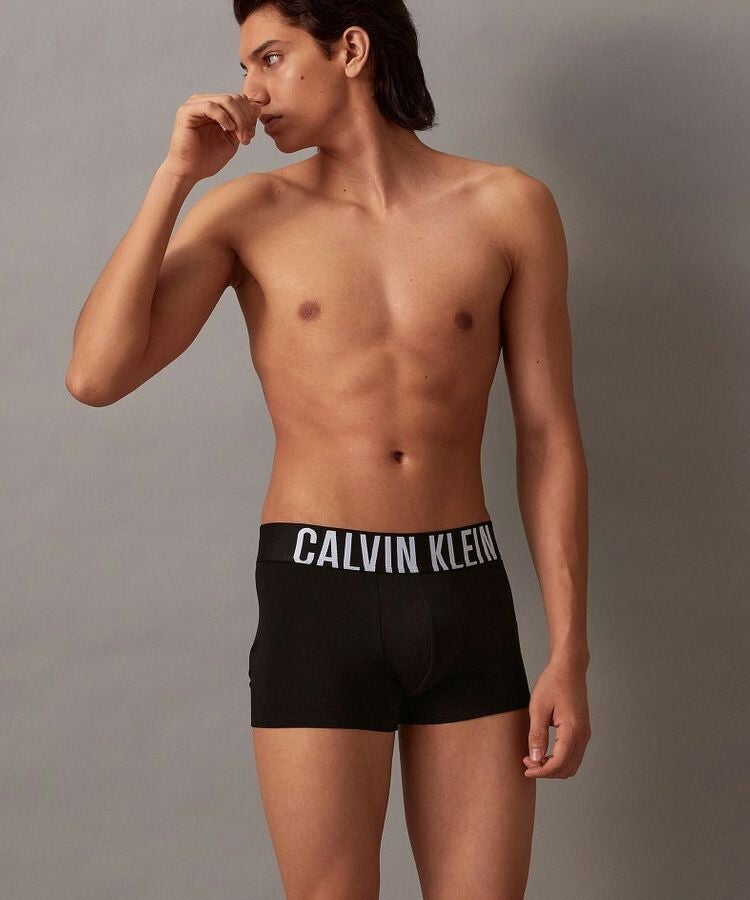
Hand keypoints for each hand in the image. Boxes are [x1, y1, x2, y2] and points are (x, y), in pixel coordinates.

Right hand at [161, 92, 258, 182]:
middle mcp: (204, 102)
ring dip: (238, 119)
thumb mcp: (233, 140)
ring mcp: (195, 105)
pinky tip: (228, 129)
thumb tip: (258, 107)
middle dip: (245, 118)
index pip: (239, 99)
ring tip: (240, 137)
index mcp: (216, 108)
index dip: (250, 115)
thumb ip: (243, 124)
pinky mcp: (187, 111)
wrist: (190, 172)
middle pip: (234, 98)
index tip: (251, 135)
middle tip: (246, 138)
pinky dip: (224, 117)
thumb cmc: (207, 159)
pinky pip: (210, 106)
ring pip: (226, 100)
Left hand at [522, 655, 590, 777]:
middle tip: (528, 762)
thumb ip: (537, 735)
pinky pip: (574, 755)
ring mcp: (584, 734)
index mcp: (572, 730)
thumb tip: (535, 759)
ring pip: (572, 764)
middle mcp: (582, 735)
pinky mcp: (582, 731)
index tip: (526, 768)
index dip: (541, 771)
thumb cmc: (553, 683)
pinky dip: (560, 760)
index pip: (558, 764)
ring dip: (554, 767)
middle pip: (567, 769)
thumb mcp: (538, 708)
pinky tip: (545, 751)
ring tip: (535, 757)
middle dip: (547, 771)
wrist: (569, 668)